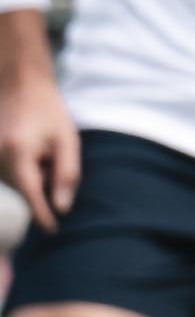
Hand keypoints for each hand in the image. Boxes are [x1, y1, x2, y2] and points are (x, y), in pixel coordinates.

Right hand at [0, 53, 65, 237]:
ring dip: (27, 178)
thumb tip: (61, 208)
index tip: (52, 230)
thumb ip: (66, 174)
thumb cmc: (47, 112)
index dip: (41, 215)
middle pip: (19, 191)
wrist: (18, 86)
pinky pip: (3, 176)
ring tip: (37, 151)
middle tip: (48, 162)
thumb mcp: (67, 140)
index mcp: (17, 153)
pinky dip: (18, 173)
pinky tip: (27, 153)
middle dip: (37, 189)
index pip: (29, 195)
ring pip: (10, 185)